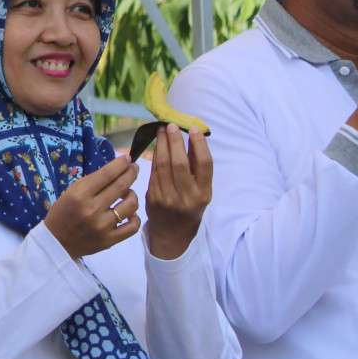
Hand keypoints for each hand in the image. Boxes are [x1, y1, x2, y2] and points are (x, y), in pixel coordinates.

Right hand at [43, 153, 139, 257]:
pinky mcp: (109, 240)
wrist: (57, 242)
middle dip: (131, 173)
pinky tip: (130, 213)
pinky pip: (133, 226)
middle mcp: (92, 209)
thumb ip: (94, 182)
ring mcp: (102, 226)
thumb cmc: (63, 213)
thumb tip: (117, 170)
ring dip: (133, 195)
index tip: (127, 158)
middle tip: (134, 169)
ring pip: (131, 205)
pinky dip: (135, 217)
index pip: (107, 174)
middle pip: (122, 186)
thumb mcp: (72, 192)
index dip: (121, 163)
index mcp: (80, 194)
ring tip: (127, 194)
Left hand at [142, 125, 211, 260]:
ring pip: (163, 166)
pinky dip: (154, 156)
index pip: (204, 165)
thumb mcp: (201, 190)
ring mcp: (168, 199)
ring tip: (161, 131)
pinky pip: (153, 172)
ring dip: (161, 145)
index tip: (193, 128)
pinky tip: (155, 145)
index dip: (199, 144)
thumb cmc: (190, 205)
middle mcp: (187, 198)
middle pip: (180, 163)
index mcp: (204, 194)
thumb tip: (193, 136)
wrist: (172, 232)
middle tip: (171, 125)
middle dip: (175, 141)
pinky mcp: (153, 198)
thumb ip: (197, 167)